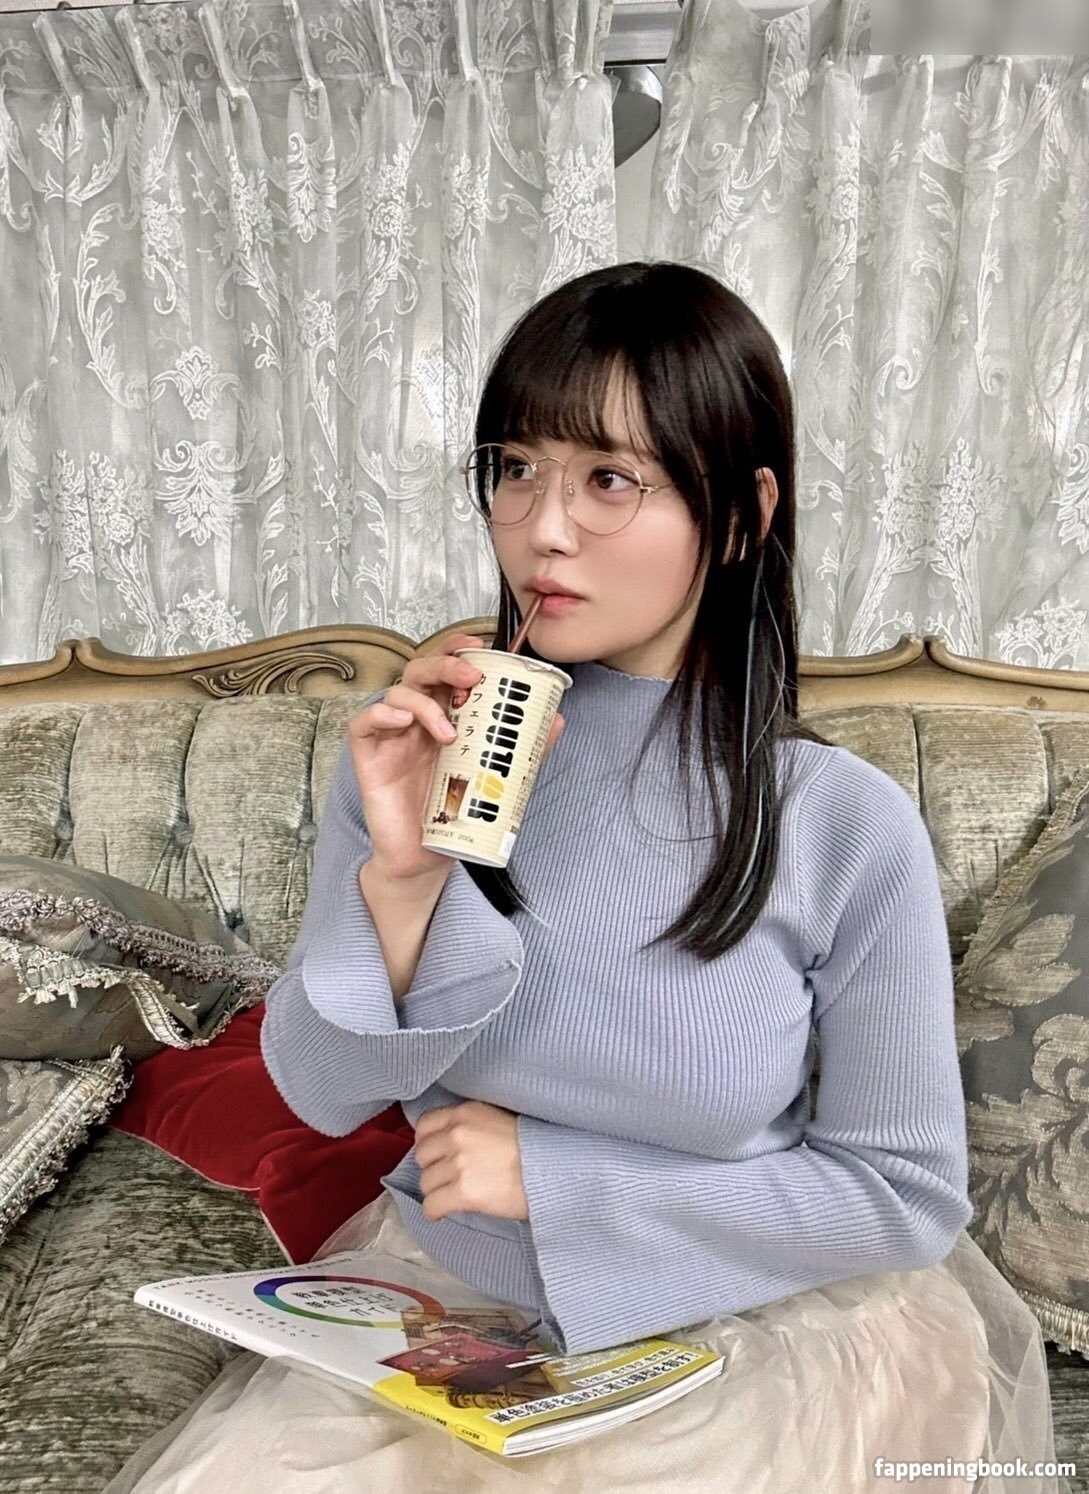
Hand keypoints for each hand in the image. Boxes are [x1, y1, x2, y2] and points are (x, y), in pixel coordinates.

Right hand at [346, 635, 564, 884]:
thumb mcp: (493, 776)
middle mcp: (416, 720)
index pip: (445, 669)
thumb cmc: (454, 812)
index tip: (480, 648)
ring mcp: (391, 736)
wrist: (426, 857)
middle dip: (445, 665)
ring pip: (396, 692)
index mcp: (443, 716)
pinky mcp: (368, 757)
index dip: (457, 650)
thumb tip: (557, 720)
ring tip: (448, 733)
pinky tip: (402, 721)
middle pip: (420, 671)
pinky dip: (381, 713)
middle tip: (471, 678)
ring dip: (424, 702)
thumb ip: (522, 748)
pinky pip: (363, 723)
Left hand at [414, 1101, 528, 1222]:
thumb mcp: (500, 1119)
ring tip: (454, 1195)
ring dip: (437, 1191)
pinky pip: (431, 1205)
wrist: (554, 1170)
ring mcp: (458, 1163)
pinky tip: (446, 1212)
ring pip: (425, 1183)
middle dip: (433, 1168)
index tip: (437, 1154)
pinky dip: (436, 1212)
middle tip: (449, 1177)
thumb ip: (471, 1124)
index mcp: (465, 1113)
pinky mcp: (463, 1192)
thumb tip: (451, 1140)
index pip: (424, 1126)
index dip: (428, 1143)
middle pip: (422, 1156)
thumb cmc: (535, 1147)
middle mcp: (457, 1134)